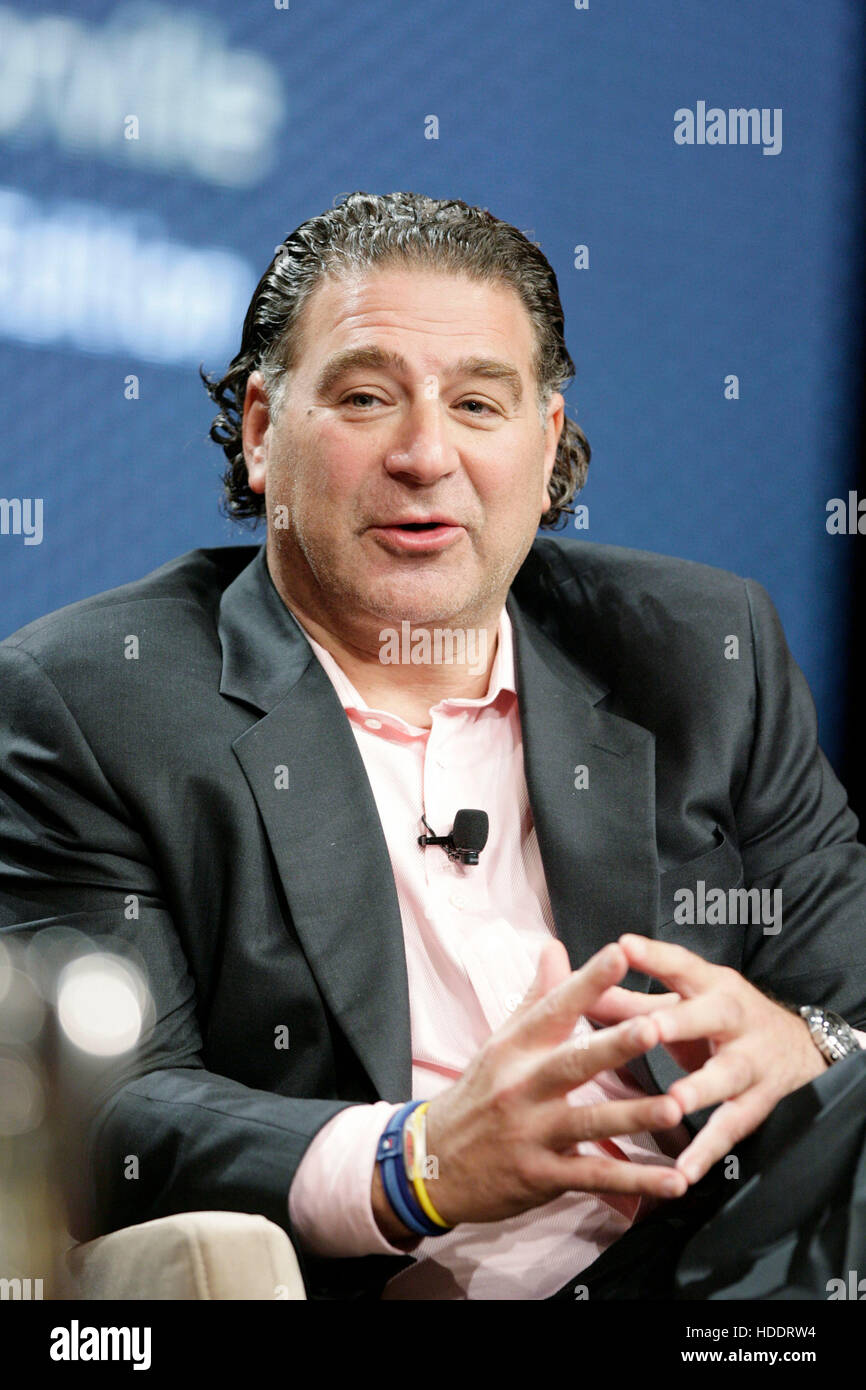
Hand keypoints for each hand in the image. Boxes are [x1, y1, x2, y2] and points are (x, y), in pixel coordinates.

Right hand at [417, 939, 689, 1229]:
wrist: (431, 1164)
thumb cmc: (478, 1095)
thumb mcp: (500, 1043)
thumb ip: (537, 996)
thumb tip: (556, 946)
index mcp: (515, 1049)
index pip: (554, 1008)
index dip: (587, 981)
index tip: (620, 954)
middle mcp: (522, 1088)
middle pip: (574, 1063)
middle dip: (614, 1046)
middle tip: (654, 1027)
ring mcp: (532, 1134)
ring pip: (589, 1123)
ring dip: (634, 1118)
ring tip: (676, 1110)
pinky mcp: (542, 1177)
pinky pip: (593, 1178)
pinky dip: (634, 1183)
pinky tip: (673, 1182)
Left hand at [588, 934, 827, 1186]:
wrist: (799, 1048)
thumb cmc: (718, 1019)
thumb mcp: (681, 1003)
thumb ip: (628, 1002)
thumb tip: (572, 990)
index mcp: (709, 985)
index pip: (680, 965)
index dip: (654, 956)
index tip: (624, 946)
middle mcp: (734, 1017)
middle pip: (711, 1015)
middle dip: (681, 1021)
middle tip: (650, 1028)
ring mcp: (750, 1061)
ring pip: (727, 1075)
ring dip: (701, 1088)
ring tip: (675, 1101)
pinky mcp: (758, 1103)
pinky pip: (733, 1128)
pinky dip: (708, 1151)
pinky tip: (684, 1172)